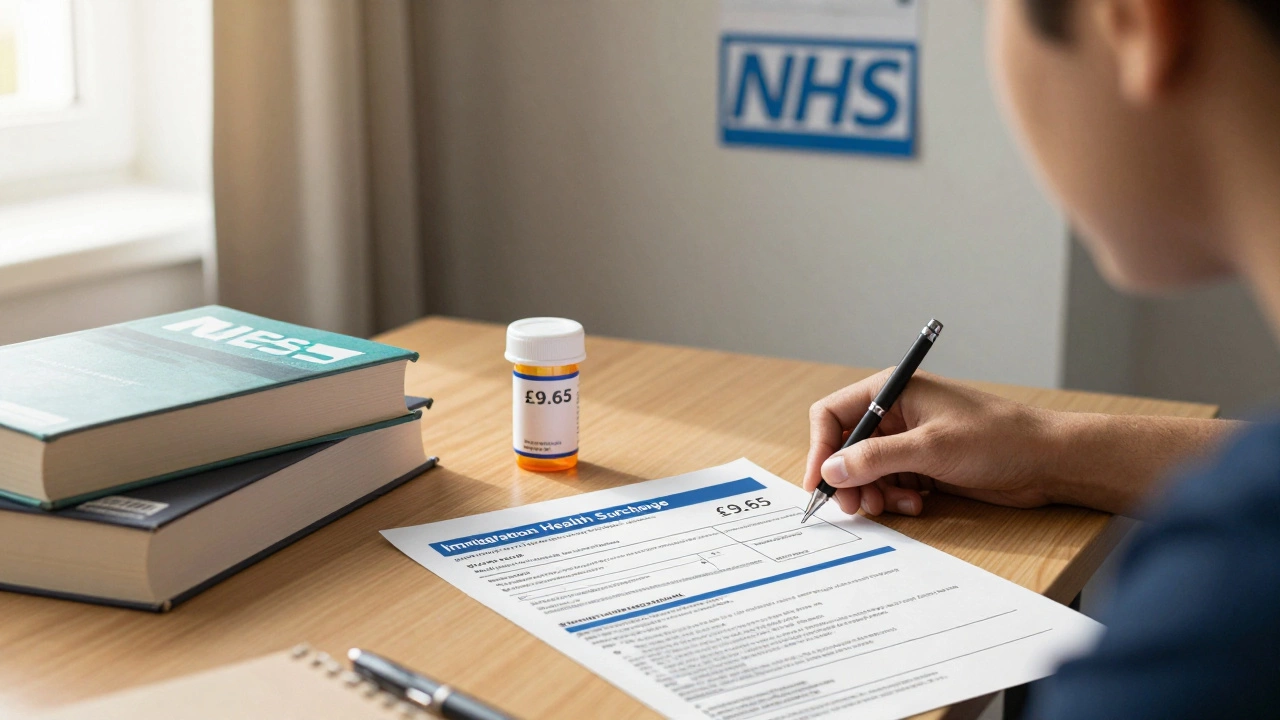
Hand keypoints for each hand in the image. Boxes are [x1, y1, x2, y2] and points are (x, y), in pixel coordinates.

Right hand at [804, 369, 1056, 516]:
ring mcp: (910, 440)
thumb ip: (876, 458)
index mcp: (893, 391)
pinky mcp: (924, 464)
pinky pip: (890, 483)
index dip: (821, 448)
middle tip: (854, 508)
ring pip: (866, 470)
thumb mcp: (930, 448)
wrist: (1047, 461)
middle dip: (847, 479)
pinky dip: (894, 497)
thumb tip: (830, 470)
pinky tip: (915, 504)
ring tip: (891, 506)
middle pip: (847, 447)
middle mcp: (896, 413)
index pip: (834, 414)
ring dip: (872, 492)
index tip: (819, 483)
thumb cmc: (996, 438)